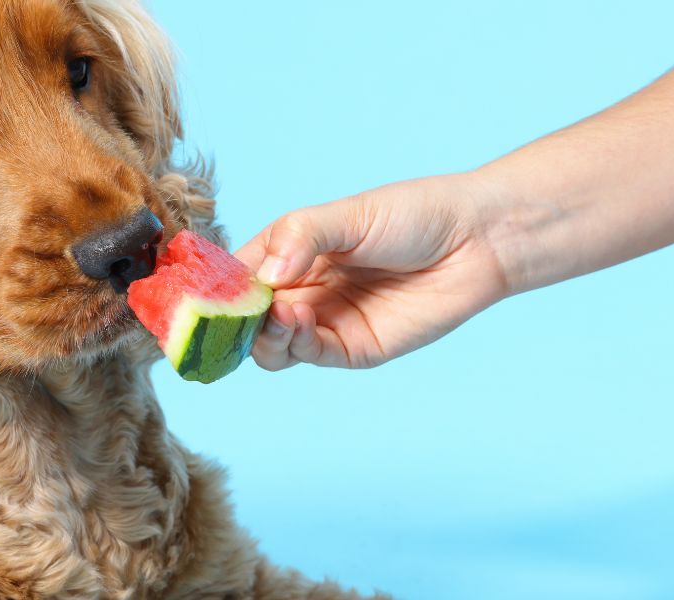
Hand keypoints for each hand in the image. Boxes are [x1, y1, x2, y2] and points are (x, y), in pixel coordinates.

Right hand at [235, 174, 508, 369]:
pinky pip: (309, 355)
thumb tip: (262, 277)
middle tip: (234, 313)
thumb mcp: (349, 214)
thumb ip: (300, 237)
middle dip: (232, 320)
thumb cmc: (414, 215)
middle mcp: (300, 290)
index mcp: (289, 253)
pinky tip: (299, 318)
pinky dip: (294, 342)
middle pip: (245, 319)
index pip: (235, 276)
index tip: (196, 294)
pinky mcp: (352, 347)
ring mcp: (324, 321)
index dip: (213, 287)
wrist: (477, 240)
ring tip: (280, 312)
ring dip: (262, 334)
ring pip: (269, 346)